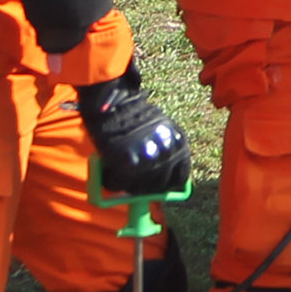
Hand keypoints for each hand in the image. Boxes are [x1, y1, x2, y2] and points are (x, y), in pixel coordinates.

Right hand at [80, 67, 191, 197]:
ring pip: (140, 189)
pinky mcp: (128, 165)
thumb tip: (168, 176)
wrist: (115, 103)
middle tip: (135, 181)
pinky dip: (113, 181)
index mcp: (180, 145)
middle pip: (160, 186)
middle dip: (147, 186)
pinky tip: (110, 173)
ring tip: (121, 175)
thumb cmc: (136, 115)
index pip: (180, 179)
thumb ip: (167, 151)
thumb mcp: (162, 130)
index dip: (168, 184)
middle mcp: (168, 155)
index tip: (158, 184)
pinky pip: (120, 184)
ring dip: (130, 186)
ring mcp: (149, 162)